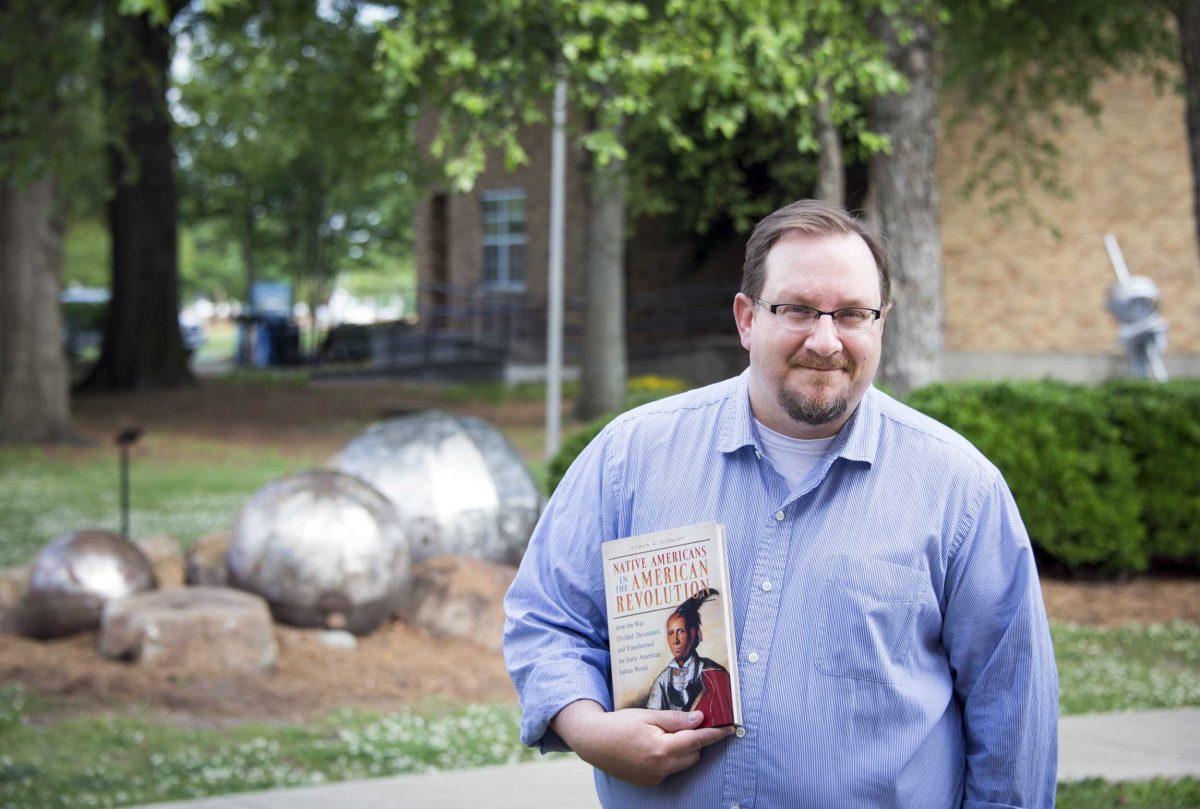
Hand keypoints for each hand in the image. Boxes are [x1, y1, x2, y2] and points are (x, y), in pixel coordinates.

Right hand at [550, 700, 734, 786]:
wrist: (593, 742)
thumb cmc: (619, 725)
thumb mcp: (648, 715)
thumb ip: (676, 719)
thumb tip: (700, 719)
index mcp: (661, 750)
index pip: (697, 741)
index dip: (715, 734)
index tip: (731, 729)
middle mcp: (659, 768)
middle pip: (693, 755)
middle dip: (696, 740)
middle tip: (689, 724)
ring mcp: (654, 778)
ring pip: (682, 763)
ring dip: (683, 750)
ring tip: (666, 734)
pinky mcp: (648, 782)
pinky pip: (669, 769)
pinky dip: (670, 757)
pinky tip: (656, 745)